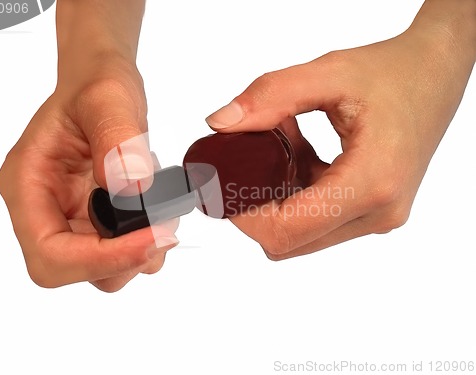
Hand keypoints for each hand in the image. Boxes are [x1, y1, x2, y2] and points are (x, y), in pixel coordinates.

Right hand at [0, 57, 177, 291]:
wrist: (101, 85)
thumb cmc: (94, 86)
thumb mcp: (107, 97)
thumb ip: (117, 137)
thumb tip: (132, 186)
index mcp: (27, 184)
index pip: (49, 252)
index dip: (100, 258)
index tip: (150, 237)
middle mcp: (43, 209)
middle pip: (71, 269)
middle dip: (121, 260)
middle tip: (163, 231)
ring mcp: (69, 218)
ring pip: (99, 269)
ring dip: (137, 256)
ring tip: (163, 217)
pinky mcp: (95, 220)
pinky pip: (118, 252)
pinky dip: (144, 244)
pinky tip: (158, 214)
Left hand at [205, 0, 474, 259]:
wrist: (436, 75)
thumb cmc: (395, 72)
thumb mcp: (328, 73)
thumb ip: (270, 97)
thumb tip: (221, 124)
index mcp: (371, 183)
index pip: (287, 231)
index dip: (244, 216)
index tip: (225, 184)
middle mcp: (378, 213)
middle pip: (290, 241)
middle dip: (257, 206)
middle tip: (248, 162)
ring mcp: (377, 217)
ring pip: (301, 235)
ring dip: (277, 199)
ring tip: (283, 149)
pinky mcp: (373, 212)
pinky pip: (318, 221)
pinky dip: (296, 195)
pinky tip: (299, 155)